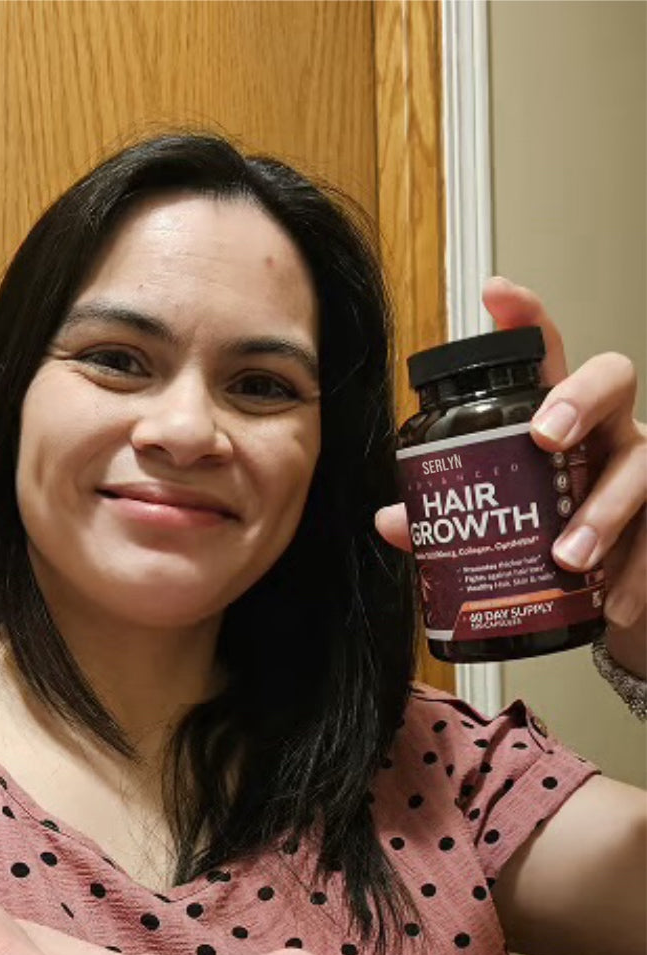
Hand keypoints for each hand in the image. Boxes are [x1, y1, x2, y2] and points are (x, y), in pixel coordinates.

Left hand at [375, 276, 645, 676]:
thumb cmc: (544, 535)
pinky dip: (637, 574)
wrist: (607, 595)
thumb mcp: (495, 523)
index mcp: (554, 415)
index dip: (525, 318)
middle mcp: (605, 428)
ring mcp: (644, 467)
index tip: (494, 292)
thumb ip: (445, 519)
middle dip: (578, 399)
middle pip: (612, 379)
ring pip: (644, 462)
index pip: (544, 353)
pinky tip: (612, 604)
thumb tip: (390, 520)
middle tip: (544, 438)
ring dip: (604, 510)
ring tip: (567, 559)